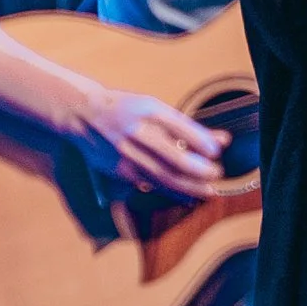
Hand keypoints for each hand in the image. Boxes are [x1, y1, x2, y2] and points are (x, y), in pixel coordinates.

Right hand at [74, 88, 226, 198]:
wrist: (84, 114)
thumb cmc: (127, 109)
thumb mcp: (155, 108)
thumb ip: (188, 126)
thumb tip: (222, 141)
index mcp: (149, 110)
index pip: (180, 126)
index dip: (200, 141)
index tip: (217, 151)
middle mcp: (137, 132)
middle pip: (171, 156)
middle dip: (197, 169)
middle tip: (217, 174)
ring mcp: (127, 153)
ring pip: (162, 176)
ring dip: (188, 186)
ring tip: (208, 191)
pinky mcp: (119, 170)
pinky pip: (149, 184)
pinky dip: (170, 193)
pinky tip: (187, 197)